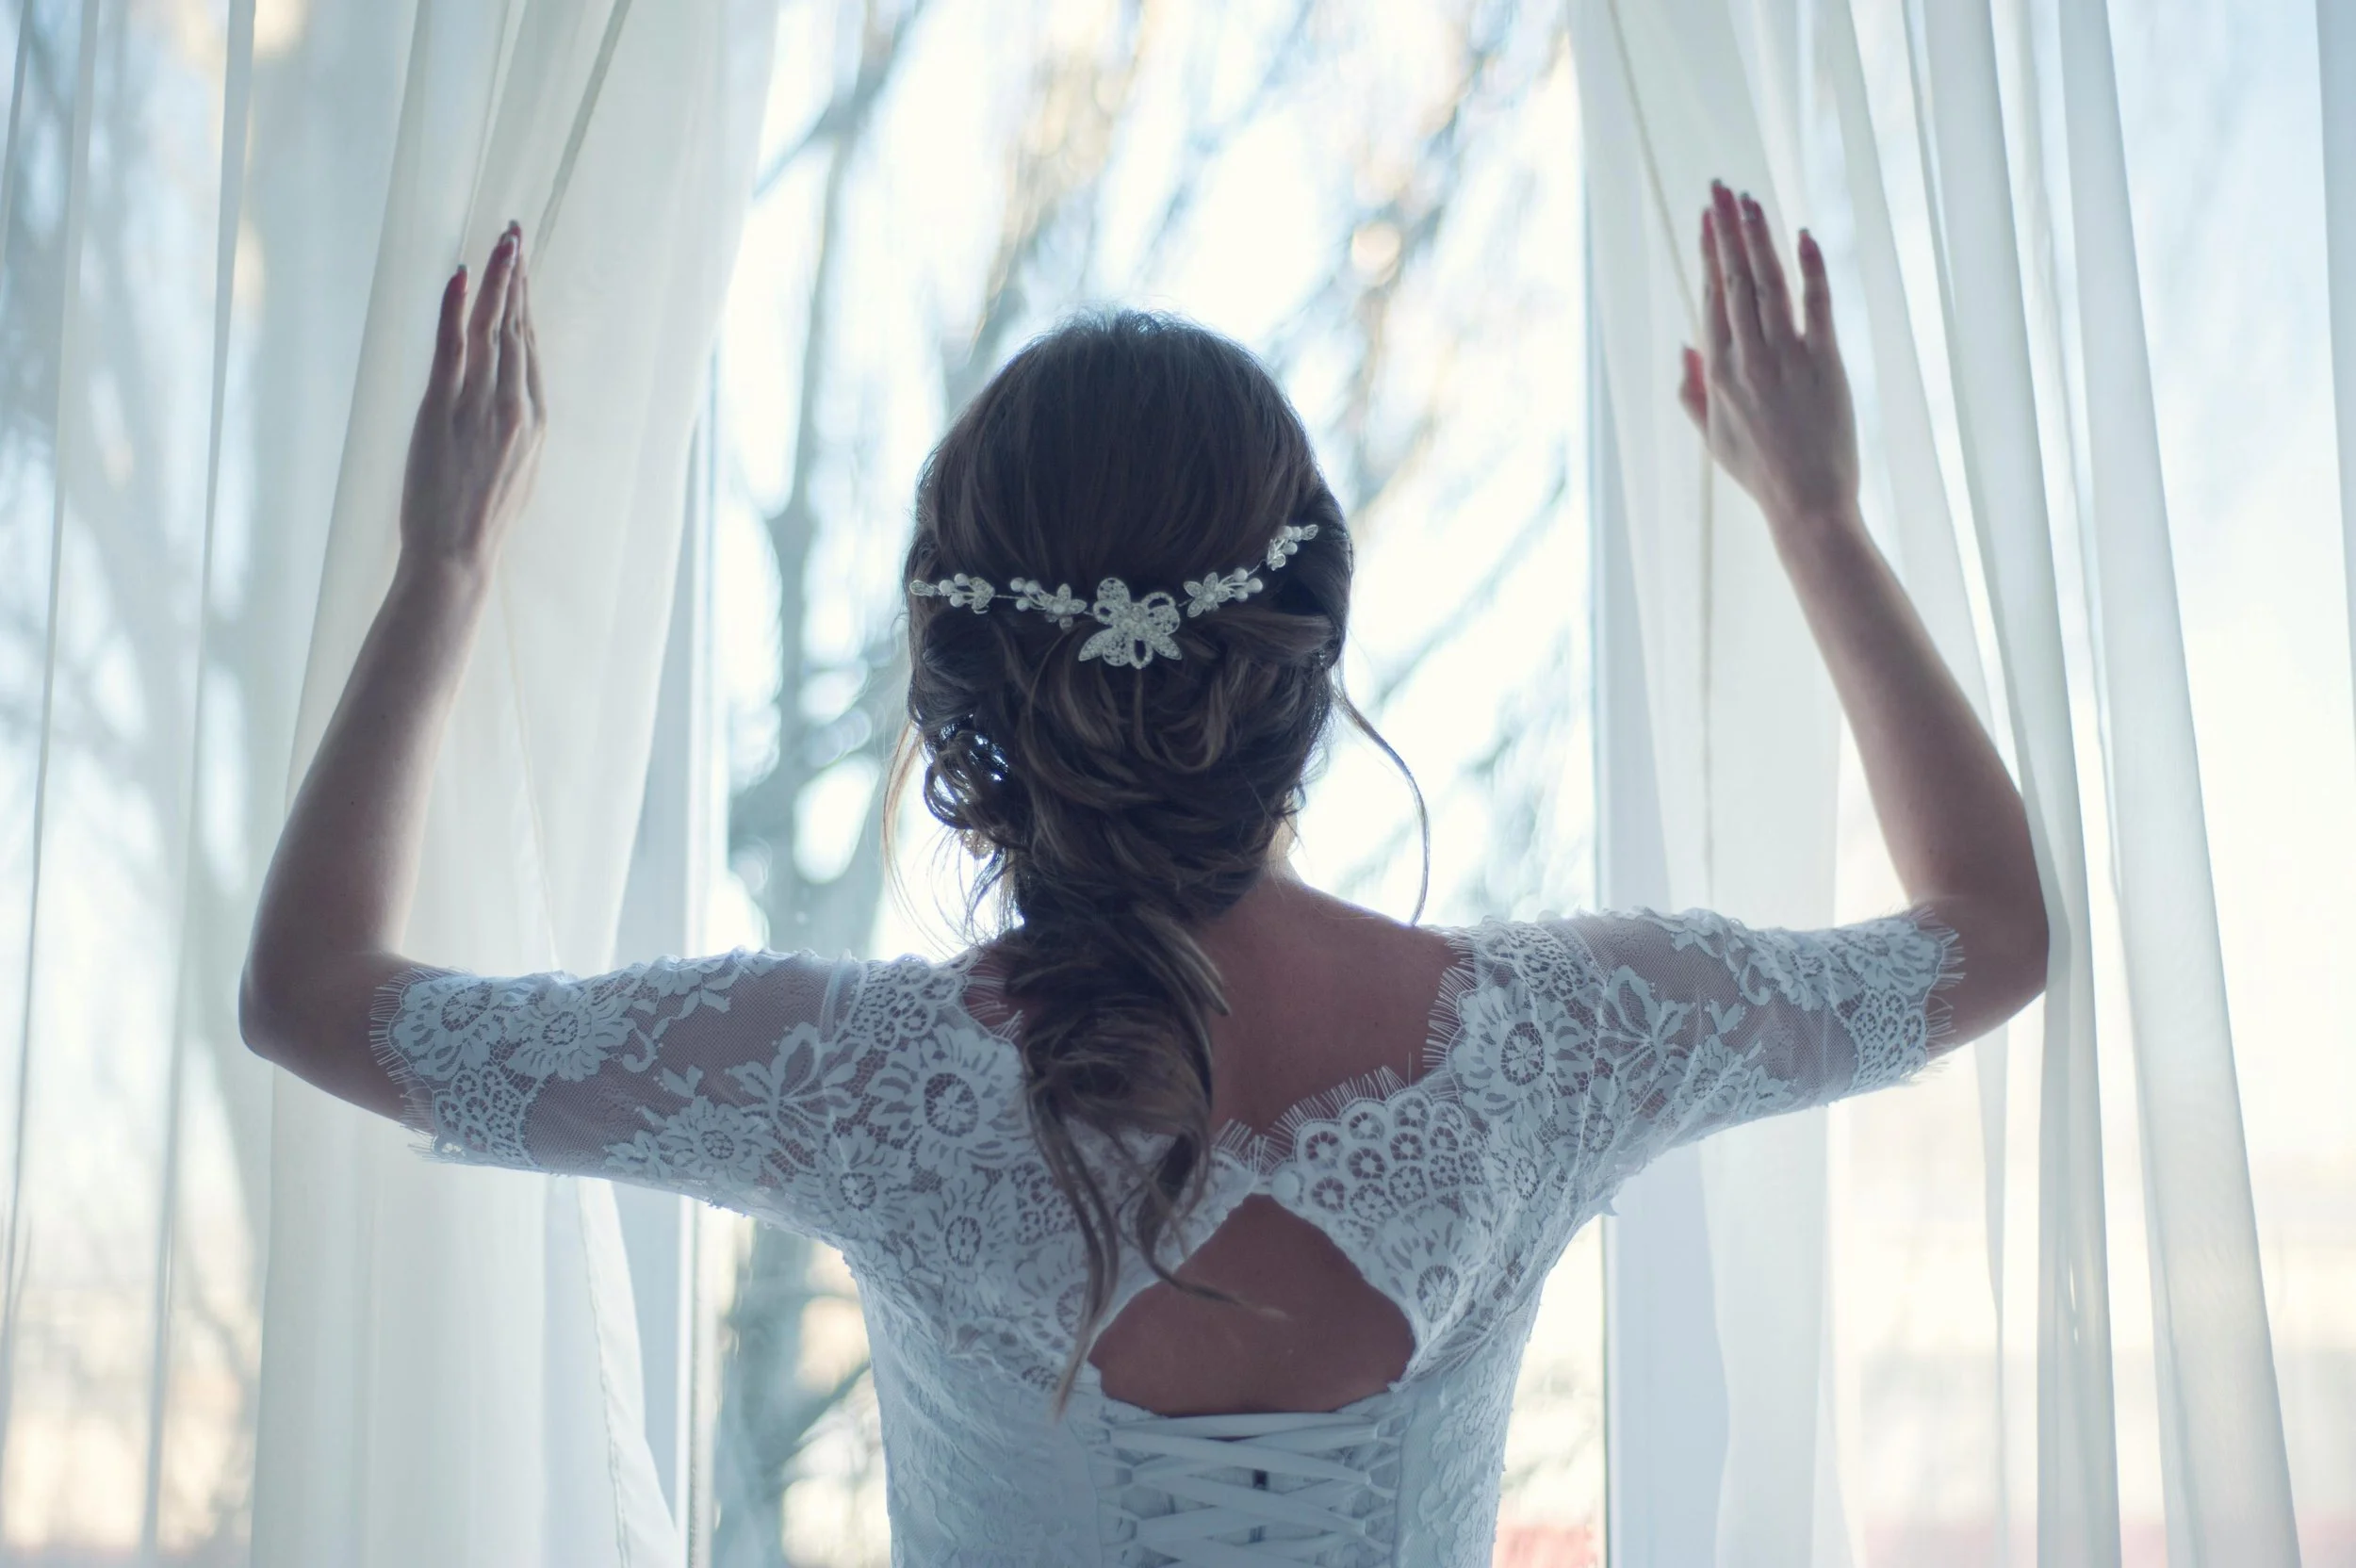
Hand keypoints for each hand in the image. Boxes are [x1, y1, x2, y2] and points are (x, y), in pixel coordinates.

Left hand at [399, 221, 545, 572]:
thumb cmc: (479, 522)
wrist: (458, 555)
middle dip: (518, 275)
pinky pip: (452, 347)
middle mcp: (516, 406)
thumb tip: (508, 401)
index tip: (522, 267)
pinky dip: (455, 308)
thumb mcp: (514, 472)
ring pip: (493, 328)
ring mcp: (482, 406)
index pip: (529, 347)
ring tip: (502, 239)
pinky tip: (461, 275)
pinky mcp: (444, 409)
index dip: (526, 302)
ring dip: (498, 278)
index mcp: (535, 420)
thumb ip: (514, 429)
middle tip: (516, 232)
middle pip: (518, 326)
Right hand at [1678, 182, 1857, 527]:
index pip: (1711, 297)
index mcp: (1719, 374)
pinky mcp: (1825, 363)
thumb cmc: (1759, 472)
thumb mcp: (1712, 436)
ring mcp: (1786, 359)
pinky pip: (1817, 305)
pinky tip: (1804, 235)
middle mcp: (1747, 360)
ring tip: (1752, 200)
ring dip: (1760, 237)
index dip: (1709, 253)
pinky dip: (1811, 268)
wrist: (1807, 503)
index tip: (1707, 217)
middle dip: (1727, 230)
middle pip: (1734, 280)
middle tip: (1722, 188)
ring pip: (1768, 284)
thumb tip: (1684, 345)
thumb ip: (1692, 390)